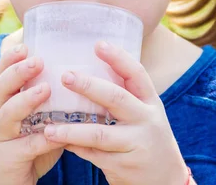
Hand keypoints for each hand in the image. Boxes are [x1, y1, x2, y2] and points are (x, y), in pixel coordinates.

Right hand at [0, 44, 64, 184]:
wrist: (4, 184)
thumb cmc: (27, 146)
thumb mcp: (35, 119)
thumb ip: (49, 102)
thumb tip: (81, 77)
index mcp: (6, 102)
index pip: (4, 74)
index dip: (11, 58)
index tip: (25, 44)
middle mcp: (0, 115)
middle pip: (2, 87)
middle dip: (18, 71)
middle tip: (37, 60)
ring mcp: (2, 136)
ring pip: (8, 113)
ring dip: (26, 100)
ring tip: (44, 89)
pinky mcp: (9, 157)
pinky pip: (26, 145)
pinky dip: (41, 138)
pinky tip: (56, 132)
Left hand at [41, 41, 189, 184]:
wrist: (166, 180)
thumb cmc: (147, 139)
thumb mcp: (144, 114)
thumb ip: (124, 96)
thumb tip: (87, 69)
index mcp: (151, 102)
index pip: (136, 74)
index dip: (118, 58)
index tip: (98, 44)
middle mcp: (146, 120)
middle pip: (116, 98)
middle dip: (89, 86)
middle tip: (65, 76)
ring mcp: (136, 144)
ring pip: (99, 134)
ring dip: (71, 130)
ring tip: (49, 127)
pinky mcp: (124, 166)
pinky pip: (93, 155)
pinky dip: (73, 147)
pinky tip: (56, 140)